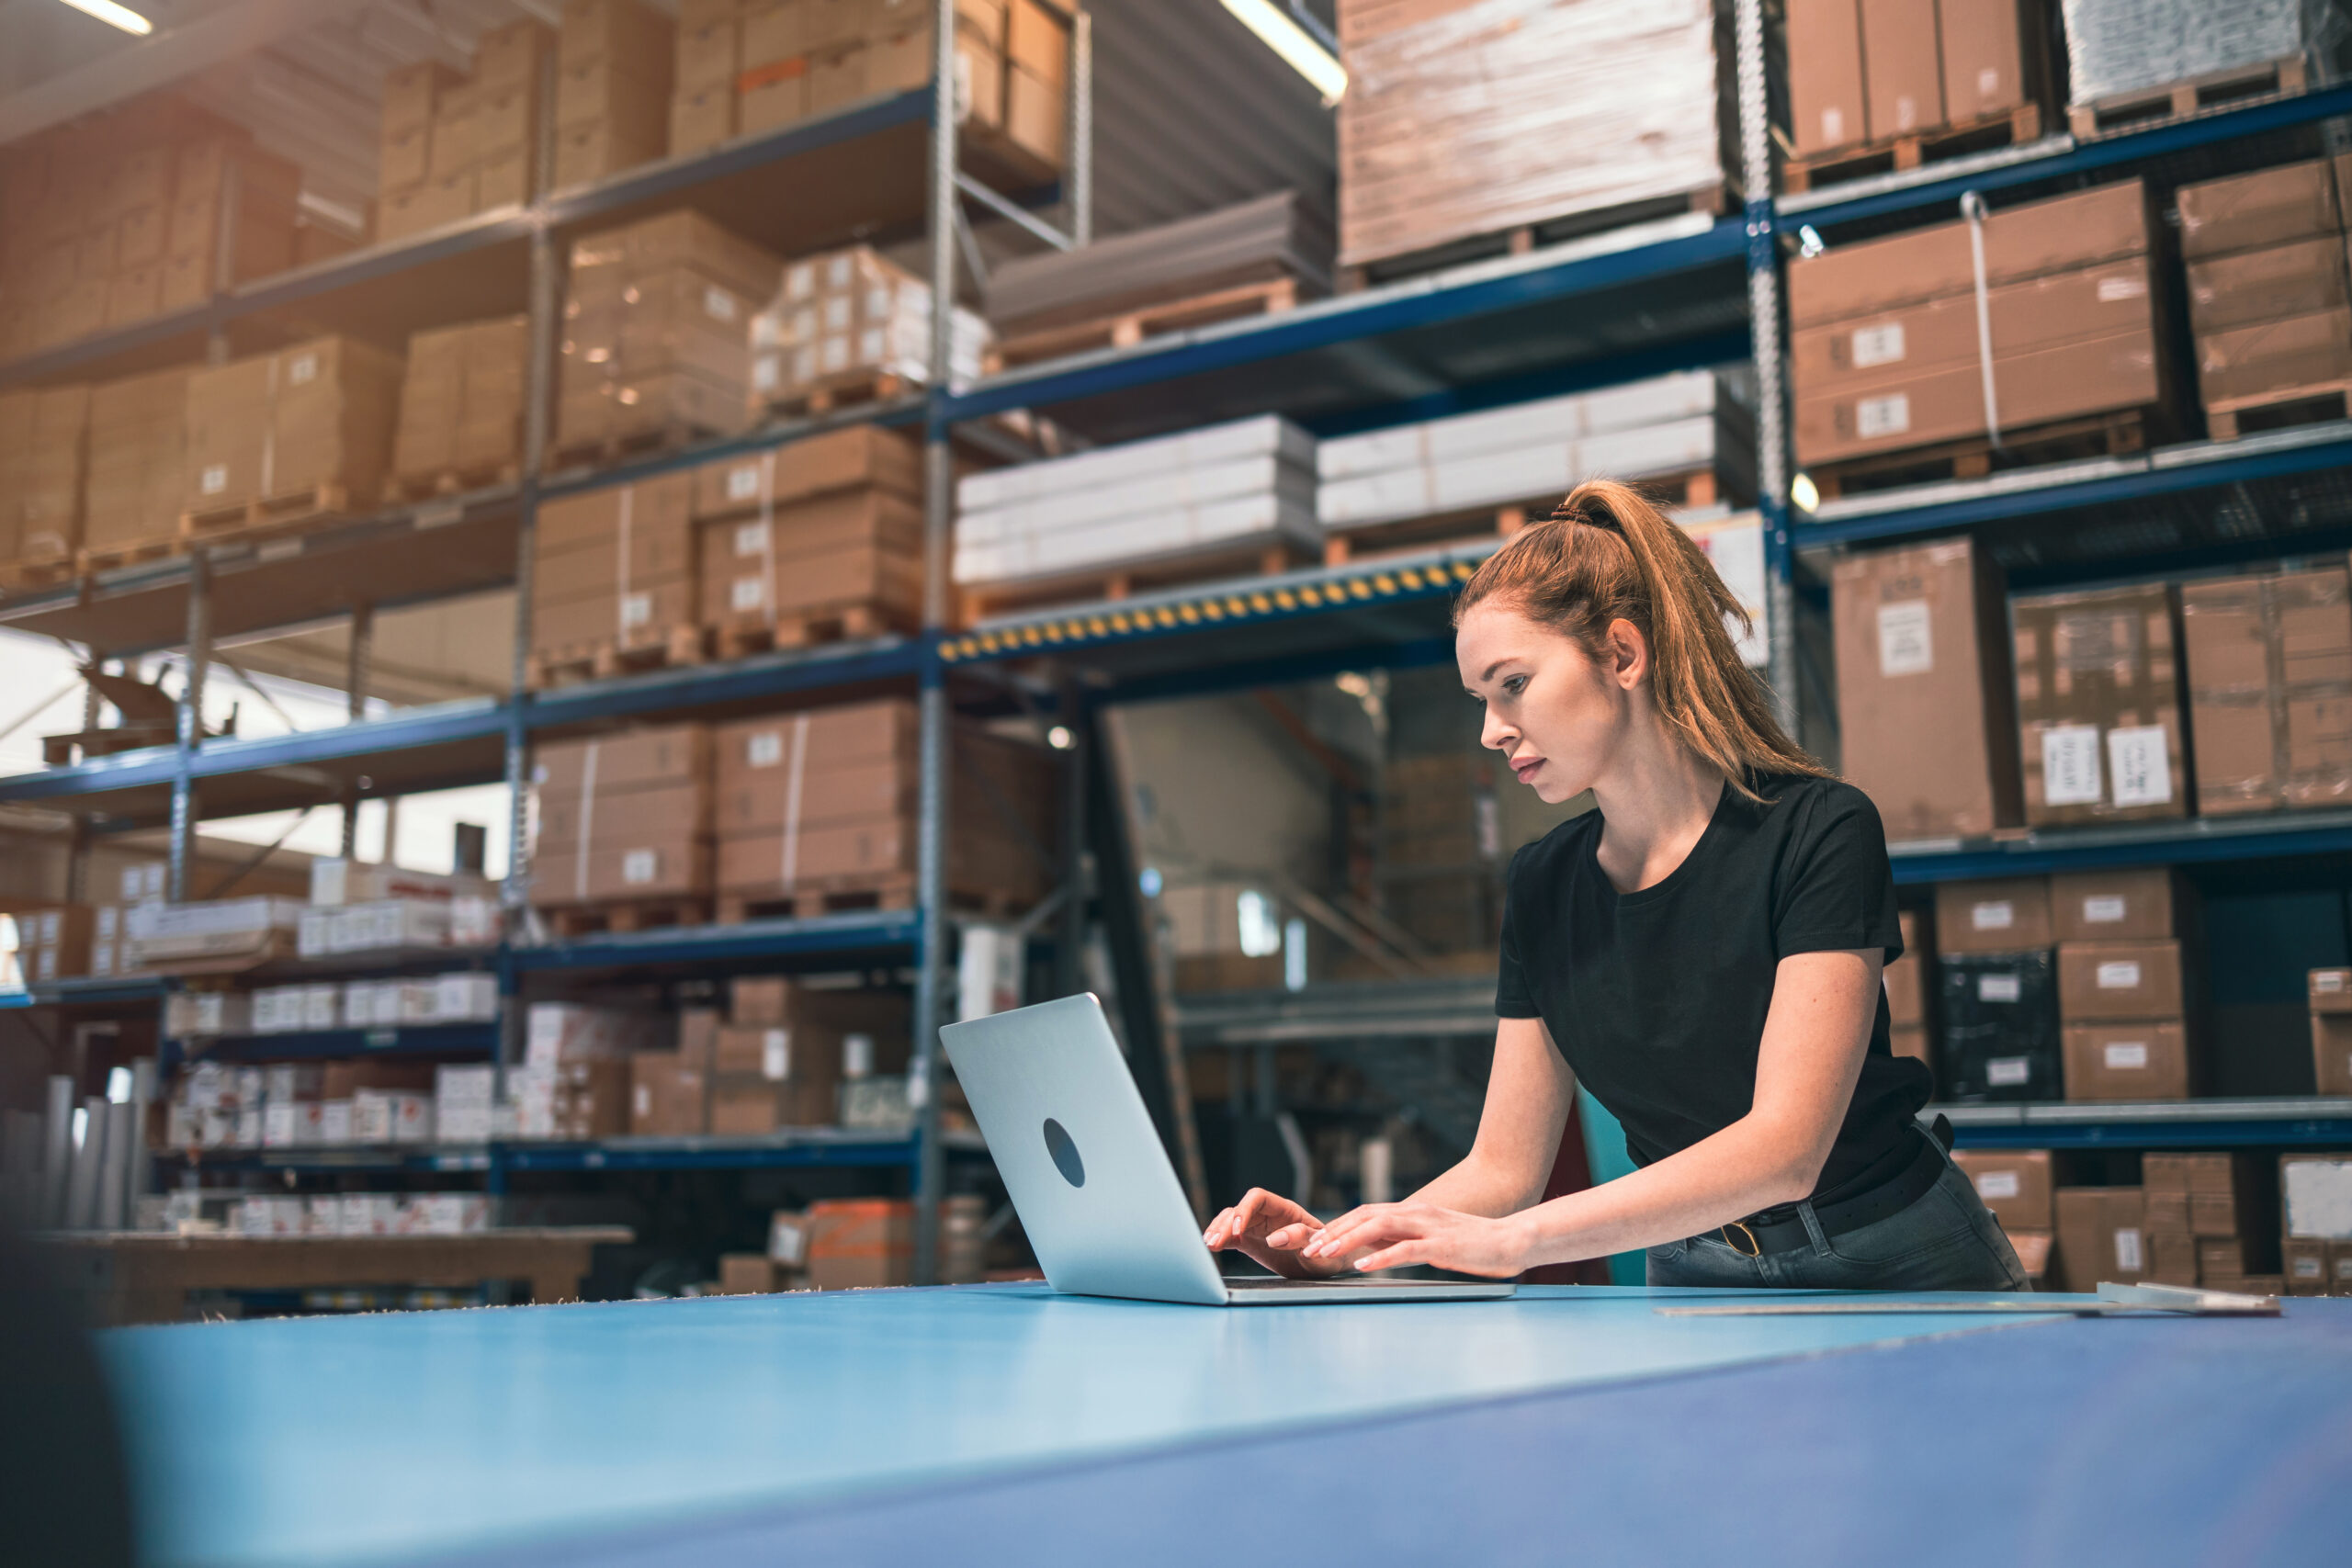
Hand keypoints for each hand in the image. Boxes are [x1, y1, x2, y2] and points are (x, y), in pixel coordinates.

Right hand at [1202, 1188, 1348, 1278]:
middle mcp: (1268, 1215)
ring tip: (1208, 1245)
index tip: (1238, 1229)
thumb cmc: (1327, 1254)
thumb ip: (1300, 1239)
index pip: (1258, 1197)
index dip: (1245, 1209)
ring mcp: (1258, 1227)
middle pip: (1240, 1209)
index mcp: (1286, 1210)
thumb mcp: (1319, 1248)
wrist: (1327, 1265)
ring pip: (1232, 1220)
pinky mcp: (1251, 1242)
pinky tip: (1210, 1246)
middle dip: (1226, 1224)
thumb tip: (1274, 1238)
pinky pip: (1231, 1235)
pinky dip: (1220, 1239)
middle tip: (1214, 1242)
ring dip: (1219, 1230)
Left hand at [1301, 1201, 1531, 1278]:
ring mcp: (1429, 1227)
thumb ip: (1403, 1240)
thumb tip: (1372, 1250)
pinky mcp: (1442, 1246)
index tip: (1314, 1240)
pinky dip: (1381, 1258)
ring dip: (1348, 1240)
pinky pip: (1405, 1249)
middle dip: (1334, 1231)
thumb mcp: (1431, 1240)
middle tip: (1308, 1247)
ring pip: (1379, 1228)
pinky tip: (1363, 1267)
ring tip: (1326, 1254)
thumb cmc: (1472, 1244)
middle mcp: (1416, 1213)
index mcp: (1412, 1211)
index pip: (1366, 1213)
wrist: (1512, 1240)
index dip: (1338, 1225)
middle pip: (1365, 1216)